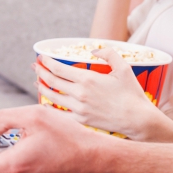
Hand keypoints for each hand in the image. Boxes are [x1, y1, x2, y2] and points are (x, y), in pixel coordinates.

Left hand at [34, 49, 159, 140]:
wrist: (136, 119)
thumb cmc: (131, 93)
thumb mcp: (124, 68)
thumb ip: (108, 54)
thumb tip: (94, 51)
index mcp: (88, 79)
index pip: (59, 69)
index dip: (47, 62)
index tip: (42, 57)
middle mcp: (80, 94)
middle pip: (52, 81)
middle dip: (41, 72)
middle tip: (35, 66)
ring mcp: (79, 109)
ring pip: (53, 97)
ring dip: (42, 88)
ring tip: (37, 82)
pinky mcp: (81, 121)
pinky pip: (59, 113)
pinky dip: (50, 107)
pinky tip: (46, 102)